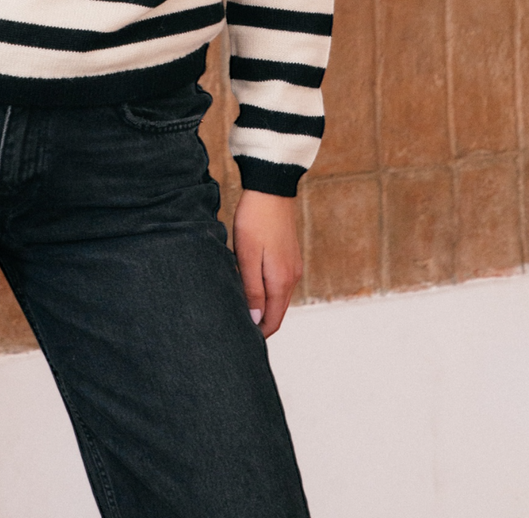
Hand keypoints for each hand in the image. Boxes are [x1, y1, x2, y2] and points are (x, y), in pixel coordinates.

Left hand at [232, 189, 302, 337]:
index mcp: (281, 281)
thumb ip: (252, 290)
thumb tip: (256, 321)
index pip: (273, 321)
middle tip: (236, 328)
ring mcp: (293, 267)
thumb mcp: (247, 256)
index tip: (239, 339)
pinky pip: (279, 284)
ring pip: (278, 298)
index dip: (258, 334)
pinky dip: (267, 292)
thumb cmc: (255, 221)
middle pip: (277, 312)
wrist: (270, 189)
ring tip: (239, 308)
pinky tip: (250, 287)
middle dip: (260, 323)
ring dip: (263, 307)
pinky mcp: (289, 257)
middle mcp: (292, 278)